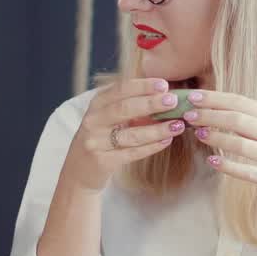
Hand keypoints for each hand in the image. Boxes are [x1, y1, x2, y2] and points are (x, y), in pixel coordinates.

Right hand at [62, 78, 187, 191]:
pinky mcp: (102, 161)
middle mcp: (93, 121)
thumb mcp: (107, 117)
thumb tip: (162, 95)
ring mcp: (95, 142)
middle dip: (151, 104)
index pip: (120, 89)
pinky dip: (151, 147)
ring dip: (157, 129)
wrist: (79, 171)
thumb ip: (128, 106)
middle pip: (124, 109)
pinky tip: (166, 141)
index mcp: (96, 104)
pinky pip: (131, 153)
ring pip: (131, 134)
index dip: (142, 86)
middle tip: (174, 101)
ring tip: (178, 125)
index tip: (164, 84)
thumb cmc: (100, 138)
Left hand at [184, 90, 256, 211]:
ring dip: (216, 138)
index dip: (215, 99)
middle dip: (210, 115)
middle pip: (239, 120)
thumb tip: (215, 107)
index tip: (192, 97)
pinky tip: (211, 161)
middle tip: (187, 115)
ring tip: (197, 133)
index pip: (241, 103)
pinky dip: (228, 166)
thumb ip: (251, 119)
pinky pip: (249, 172)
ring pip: (242, 145)